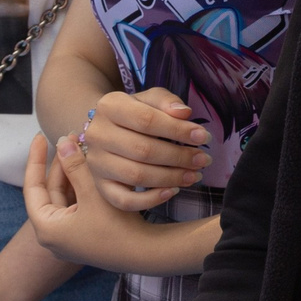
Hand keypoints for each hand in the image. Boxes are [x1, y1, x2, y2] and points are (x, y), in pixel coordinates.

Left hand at [23, 133, 135, 262]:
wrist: (146, 254)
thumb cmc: (117, 227)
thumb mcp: (93, 192)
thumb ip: (75, 166)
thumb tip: (62, 141)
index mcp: (46, 228)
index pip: (33, 187)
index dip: (35, 159)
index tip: (39, 137)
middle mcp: (53, 235)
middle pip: (50, 191)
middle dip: (61, 164)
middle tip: (71, 139)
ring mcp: (68, 237)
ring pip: (65, 196)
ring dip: (73, 173)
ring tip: (82, 149)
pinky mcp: (83, 236)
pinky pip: (76, 205)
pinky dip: (82, 187)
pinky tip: (92, 168)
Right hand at [78, 87, 210, 210]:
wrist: (107, 131)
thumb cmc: (135, 113)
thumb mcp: (149, 100)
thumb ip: (166, 101)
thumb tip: (184, 113)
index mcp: (109, 106)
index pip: (146, 120)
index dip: (178, 130)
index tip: (203, 137)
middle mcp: (97, 135)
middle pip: (143, 150)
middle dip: (179, 157)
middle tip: (203, 160)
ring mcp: (96, 163)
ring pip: (136, 176)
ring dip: (171, 178)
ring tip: (194, 175)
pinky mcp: (100, 186)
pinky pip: (124, 200)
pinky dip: (150, 200)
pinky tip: (172, 192)